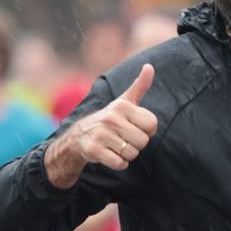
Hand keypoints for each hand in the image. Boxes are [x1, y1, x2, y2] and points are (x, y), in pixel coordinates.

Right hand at [45, 64, 157, 188]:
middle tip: (123, 138)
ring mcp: (101, 134)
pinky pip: (120, 164)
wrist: (78, 136)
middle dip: (136, 144)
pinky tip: (110, 155)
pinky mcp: (94, 150)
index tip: (134, 127)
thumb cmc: (109, 119)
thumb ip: (139, 86)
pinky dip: (119, 164)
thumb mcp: (124, 101)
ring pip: (132, 154)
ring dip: (127, 155)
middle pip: (143, 141)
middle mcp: (110, 118)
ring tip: (115, 146)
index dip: (147, 130)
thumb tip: (150, 66)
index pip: (152, 125)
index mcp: (121, 105)